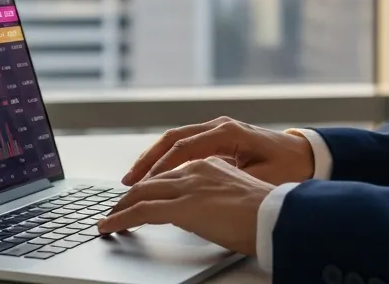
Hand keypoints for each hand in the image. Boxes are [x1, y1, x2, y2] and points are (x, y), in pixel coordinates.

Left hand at [98, 156, 271, 255]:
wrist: (279, 216)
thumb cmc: (268, 211)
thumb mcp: (238, 193)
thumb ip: (216, 193)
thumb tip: (203, 210)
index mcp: (211, 162)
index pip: (172, 169)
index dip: (153, 181)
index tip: (142, 191)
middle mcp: (196, 168)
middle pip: (152, 178)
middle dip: (131, 192)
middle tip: (116, 204)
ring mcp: (188, 185)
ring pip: (142, 192)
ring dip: (122, 206)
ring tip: (109, 217)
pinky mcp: (182, 206)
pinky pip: (141, 211)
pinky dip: (120, 218)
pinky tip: (109, 226)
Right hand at [121, 117, 314, 186]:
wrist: (306, 155)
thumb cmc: (288, 168)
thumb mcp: (262, 177)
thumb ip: (232, 178)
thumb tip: (202, 187)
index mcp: (228, 132)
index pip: (184, 148)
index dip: (161, 167)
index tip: (144, 185)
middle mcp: (219, 126)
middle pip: (172, 139)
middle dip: (147, 160)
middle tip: (127, 182)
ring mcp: (217, 129)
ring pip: (175, 141)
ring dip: (153, 159)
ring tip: (133, 179)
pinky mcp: (217, 138)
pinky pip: (184, 146)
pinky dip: (166, 159)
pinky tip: (154, 175)